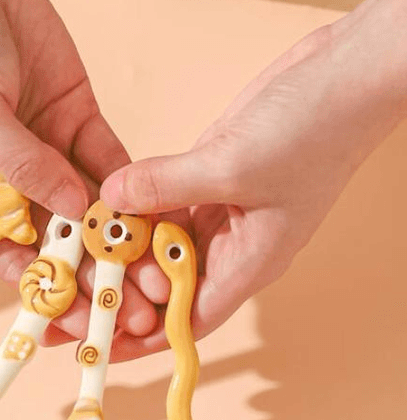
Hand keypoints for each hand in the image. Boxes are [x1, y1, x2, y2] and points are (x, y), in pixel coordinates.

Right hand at [0, 0, 158, 342]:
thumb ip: (20, 165)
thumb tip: (71, 212)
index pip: (8, 256)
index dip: (42, 290)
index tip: (77, 318)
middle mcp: (10, 183)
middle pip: (56, 244)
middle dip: (94, 278)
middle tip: (133, 310)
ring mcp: (47, 155)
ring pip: (89, 212)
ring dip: (121, 246)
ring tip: (154, 279)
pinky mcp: (79, 125)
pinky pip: (109, 166)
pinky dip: (131, 194)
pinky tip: (155, 222)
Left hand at [100, 0, 406, 359]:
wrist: (346, 74)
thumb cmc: (316, 130)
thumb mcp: (233, 165)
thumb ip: (166, 186)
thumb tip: (112, 198)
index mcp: (247, 264)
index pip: (188, 320)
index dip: (144, 338)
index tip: (102, 344)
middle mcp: (230, 248)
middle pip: (166, 288)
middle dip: (123, 294)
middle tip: (73, 295)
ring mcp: (220, 216)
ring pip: (161, 247)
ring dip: (125, 250)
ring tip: (78, 255)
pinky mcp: (210, 184)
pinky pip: (164, 209)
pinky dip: (137, 209)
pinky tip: (105, 209)